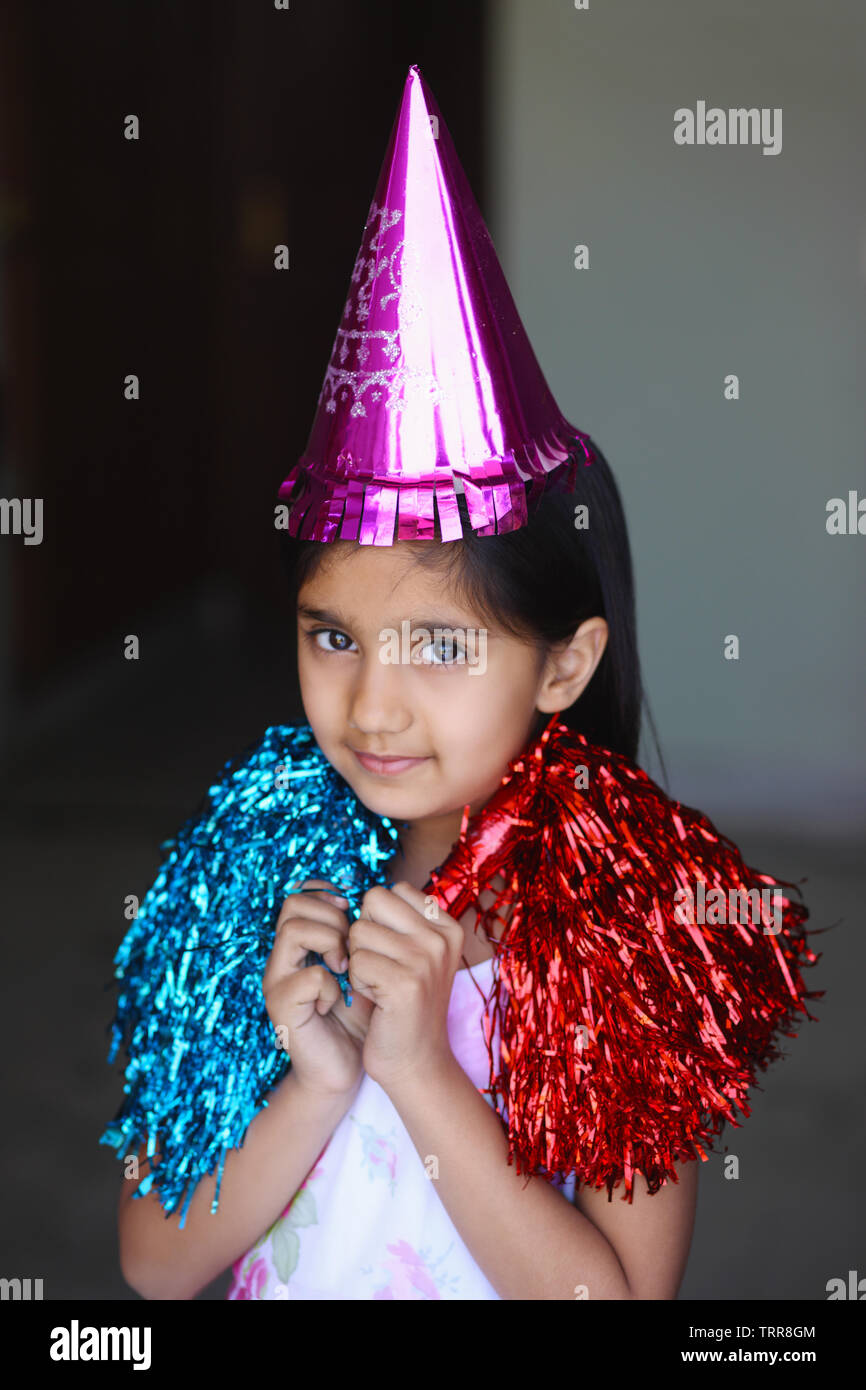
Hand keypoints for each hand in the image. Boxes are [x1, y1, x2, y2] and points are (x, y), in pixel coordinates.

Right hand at [262, 879, 374, 1099]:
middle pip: (294, 904)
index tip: (355, 914)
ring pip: (293, 930)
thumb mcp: (368, 966)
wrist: (348, 1067)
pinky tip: (339, 1001)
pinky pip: (308, 976)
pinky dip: (330, 986)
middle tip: (354, 947)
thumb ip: (366, 935)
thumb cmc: (360, 1016)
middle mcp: (283, 956)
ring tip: (347, 969)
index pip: (302, 893)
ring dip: (329, 943)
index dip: (329, 894)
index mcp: (302, 942)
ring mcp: (278, 980)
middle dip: (333, 918)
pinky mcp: (282, 1007)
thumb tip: (380, 899)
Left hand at [347, 881, 462, 1091]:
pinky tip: (376, 1001)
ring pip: (359, 931)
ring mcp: (426, 959)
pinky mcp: (405, 983)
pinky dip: (356, 982)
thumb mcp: (416, 954)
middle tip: (379, 966)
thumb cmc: (406, 1005)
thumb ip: (401, 920)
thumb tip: (366, 891)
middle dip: (364, 933)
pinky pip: (356, 961)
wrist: (417, 1062)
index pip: (391, 890)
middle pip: (373, 902)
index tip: (391, 953)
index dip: (378, 920)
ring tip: (379, 986)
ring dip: (358, 960)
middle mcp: (441, 938)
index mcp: (448, 926)